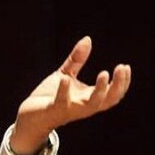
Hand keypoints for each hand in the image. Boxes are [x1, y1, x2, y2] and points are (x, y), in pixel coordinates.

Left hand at [9, 36, 131, 154]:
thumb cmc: (49, 97)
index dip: (122, 82)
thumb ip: (77, 60)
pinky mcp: (54, 110)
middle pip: (109, 100)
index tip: (125, 66)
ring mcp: (70, 109)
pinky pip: (61, 102)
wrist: (29, 115)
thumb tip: (88, 39)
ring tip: (103, 73)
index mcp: (88, 98)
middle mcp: (83, 106)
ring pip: (92, 105)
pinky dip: (64, 91)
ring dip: (100, 90)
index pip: (113, 94)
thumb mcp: (65, 75)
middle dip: (118, 85)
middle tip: (121, 68)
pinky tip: (65, 78)